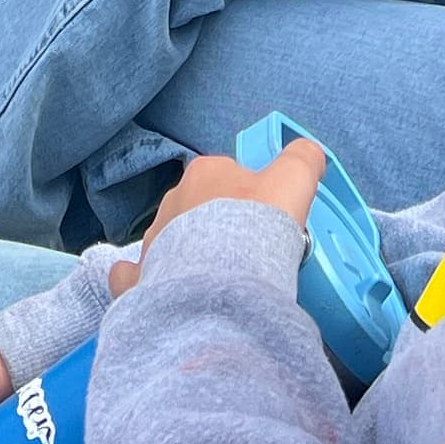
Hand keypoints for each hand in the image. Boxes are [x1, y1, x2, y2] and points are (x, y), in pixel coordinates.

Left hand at [112, 137, 328, 293]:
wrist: (218, 287)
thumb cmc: (254, 227)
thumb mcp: (292, 181)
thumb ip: (302, 160)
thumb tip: (309, 153)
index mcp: (205, 172)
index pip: (229, 175)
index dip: (250, 197)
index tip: (266, 221)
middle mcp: (172, 201)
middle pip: (200, 208)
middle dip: (218, 226)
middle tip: (247, 254)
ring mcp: (151, 241)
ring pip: (171, 241)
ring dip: (189, 254)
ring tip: (217, 281)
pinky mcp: (137, 279)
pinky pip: (135, 275)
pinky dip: (144, 279)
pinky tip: (160, 290)